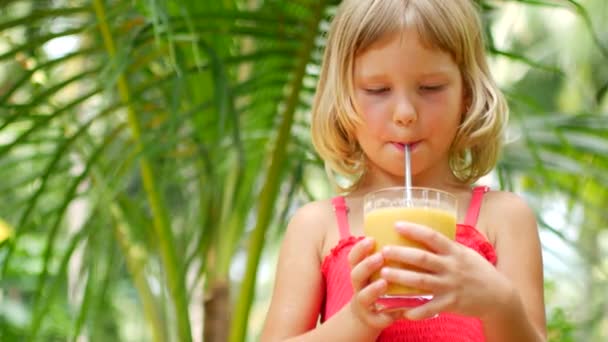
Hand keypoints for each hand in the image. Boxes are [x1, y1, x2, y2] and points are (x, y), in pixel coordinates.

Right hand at [347, 237, 400, 330]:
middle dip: (366, 265)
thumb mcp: (380, 270)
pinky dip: (385, 315)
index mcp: (360, 271)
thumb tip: (409, 231)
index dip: (360, 248)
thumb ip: (388, 256)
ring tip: (384, 283)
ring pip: (363, 296)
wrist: (372, 314)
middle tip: (380, 256)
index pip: (354, 257)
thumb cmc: (380, 285)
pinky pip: (377, 318)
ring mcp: (364, 304)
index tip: (371, 238)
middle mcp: (359, 286)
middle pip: (355, 274)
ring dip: (372, 289)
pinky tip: (395, 312)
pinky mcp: (373, 320)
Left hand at [379, 222, 513, 319]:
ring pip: (422, 281)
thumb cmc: (477, 271)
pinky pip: (431, 308)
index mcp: (454, 251)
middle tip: (383, 250)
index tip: (396, 224)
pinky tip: (403, 311)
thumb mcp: (465, 253)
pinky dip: (417, 311)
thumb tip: (423, 233)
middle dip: (401, 254)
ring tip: (384, 274)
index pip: (432, 237)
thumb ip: (446, 246)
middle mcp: (452, 267)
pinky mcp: (451, 303)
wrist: (499, 296)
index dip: (414, 230)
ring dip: (402, 277)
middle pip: (422, 258)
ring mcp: (451, 285)